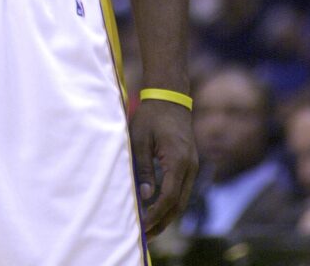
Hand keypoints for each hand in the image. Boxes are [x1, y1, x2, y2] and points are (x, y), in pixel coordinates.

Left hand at [130, 99, 197, 239]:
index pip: (169, 196)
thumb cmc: (151, 116)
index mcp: (178, 160)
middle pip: (179, 204)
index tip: (143, 225)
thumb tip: (146, 196)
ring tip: (150, 228)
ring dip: (168, 215)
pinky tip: (158, 209)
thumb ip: (144, 168)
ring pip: (182, 199)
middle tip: (146, 236)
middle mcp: (190, 166)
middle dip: (163, 222)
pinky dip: (172, 203)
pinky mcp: (190, 164)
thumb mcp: (140, 140)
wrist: (169, 97)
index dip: (156, 214)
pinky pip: (182, 190)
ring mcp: (193, 166)